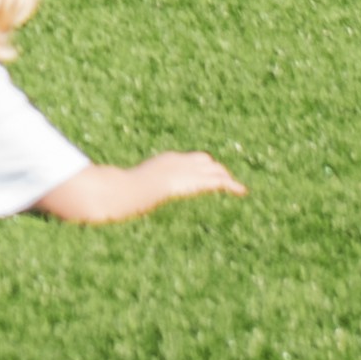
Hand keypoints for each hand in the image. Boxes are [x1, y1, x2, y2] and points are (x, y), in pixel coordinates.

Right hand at [129, 151, 245, 204]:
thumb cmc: (123, 192)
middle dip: (216, 169)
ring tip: (236, 187)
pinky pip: (218, 182)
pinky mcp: (194, 182)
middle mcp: (181, 161)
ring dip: (225, 178)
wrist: (131, 189)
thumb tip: (119, 201)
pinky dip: (232, 185)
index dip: (201, 165)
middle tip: (225, 179)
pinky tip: (241, 191)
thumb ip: (131, 192)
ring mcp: (188, 170)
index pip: (190, 158)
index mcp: (167, 160)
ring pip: (215, 171)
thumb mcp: (129, 188)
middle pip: (205, 160)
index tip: (207, 171)